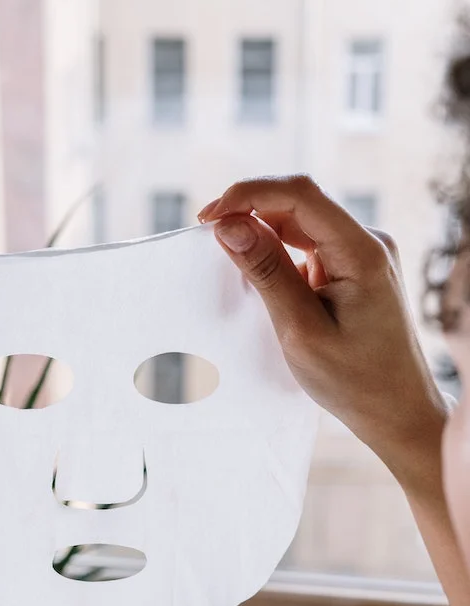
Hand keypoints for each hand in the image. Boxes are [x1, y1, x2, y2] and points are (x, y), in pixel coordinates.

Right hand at [199, 175, 446, 491]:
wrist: (397, 411)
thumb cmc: (354, 380)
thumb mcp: (300, 329)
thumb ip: (266, 273)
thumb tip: (229, 226)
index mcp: (362, 252)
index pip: (300, 195)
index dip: (249, 194)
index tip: (208, 217)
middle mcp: (367, 242)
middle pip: (299, 204)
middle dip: (250, 212)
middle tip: (208, 235)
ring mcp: (362, 255)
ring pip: (301, 225)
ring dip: (262, 235)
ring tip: (229, 259)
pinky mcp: (354, 270)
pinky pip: (309, 247)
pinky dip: (279, 255)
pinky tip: (258, 278)